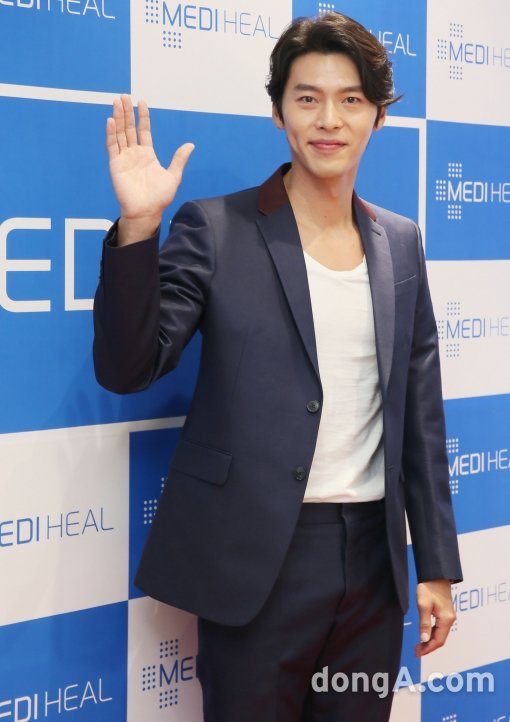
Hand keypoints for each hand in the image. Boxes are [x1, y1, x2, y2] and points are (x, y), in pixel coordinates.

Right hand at [106, 94, 194, 244]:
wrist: (147, 212)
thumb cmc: (159, 198)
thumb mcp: (173, 176)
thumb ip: (179, 159)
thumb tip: (190, 145)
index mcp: (147, 155)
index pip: (143, 131)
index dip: (142, 117)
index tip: (141, 102)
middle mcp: (134, 154)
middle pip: (129, 128)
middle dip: (127, 112)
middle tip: (124, 96)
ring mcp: (124, 158)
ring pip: (120, 134)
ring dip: (118, 117)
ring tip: (117, 101)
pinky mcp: (115, 165)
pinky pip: (112, 146)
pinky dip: (111, 133)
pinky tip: (111, 120)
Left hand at [415, 579, 455, 656]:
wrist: (436, 575)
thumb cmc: (429, 588)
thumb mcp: (423, 605)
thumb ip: (424, 623)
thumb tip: (423, 640)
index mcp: (446, 619)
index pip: (438, 640)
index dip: (428, 649)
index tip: (418, 653)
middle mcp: (450, 620)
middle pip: (440, 639)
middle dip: (429, 647)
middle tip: (416, 651)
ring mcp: (449, 617)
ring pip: (440, 634)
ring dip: (430, 641)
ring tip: (418, 645)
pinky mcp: (445, 614)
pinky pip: (440, 628)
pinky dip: (432, 634)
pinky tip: (425, 635)